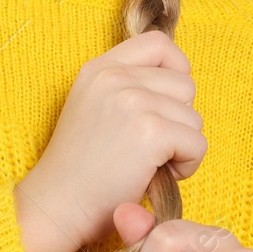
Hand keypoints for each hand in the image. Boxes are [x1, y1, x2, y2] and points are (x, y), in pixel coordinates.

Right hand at [20, 31, 206, 251]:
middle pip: (185, 85)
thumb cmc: (79, 170)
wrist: (56, 207)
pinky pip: (197, 144)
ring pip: (194, 117)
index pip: (159, 44)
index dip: (176, 71)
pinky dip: (187, 166)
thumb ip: (125, 87)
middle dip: (179, 120)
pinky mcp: (149, 132)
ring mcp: (132, 102)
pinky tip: (157, 177)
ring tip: (149, 165)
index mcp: (99, 68)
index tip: (168, 104)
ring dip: (182, 146)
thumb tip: (180, 83)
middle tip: (151, 149)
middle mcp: (115, 77)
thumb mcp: (92, 107)